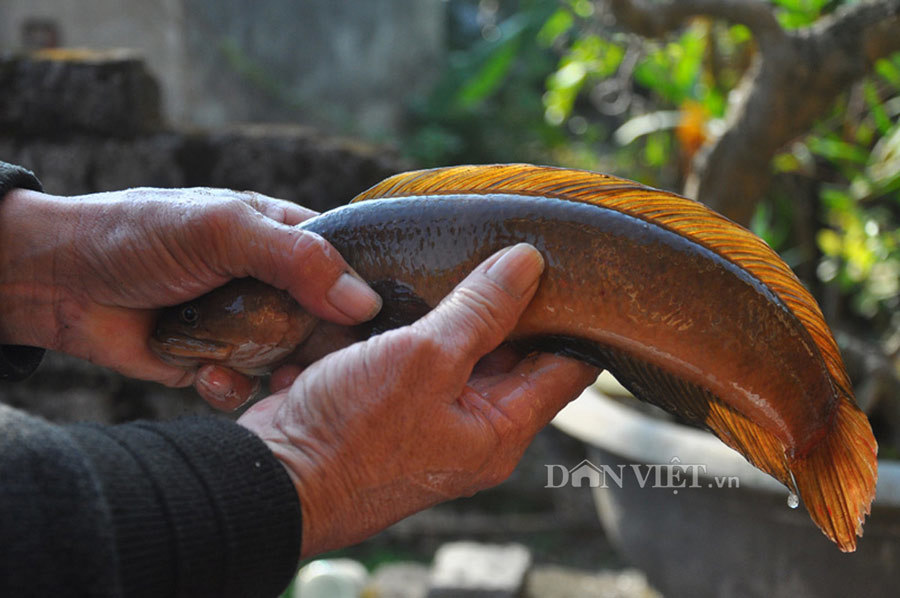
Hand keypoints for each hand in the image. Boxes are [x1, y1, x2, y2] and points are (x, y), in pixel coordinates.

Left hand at [0, 187, 380, 407]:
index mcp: (283, 237)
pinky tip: (208, 375)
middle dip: (323, 346)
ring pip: (290, 361)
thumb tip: (362, 300)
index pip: (346, 264)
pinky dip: (233, 388)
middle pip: (326, 321)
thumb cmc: (140, 234)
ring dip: (280, 374)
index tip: (378, 326)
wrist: (58, 281)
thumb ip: (296, 259)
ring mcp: (244, 324)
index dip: (365, 293)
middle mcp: (271, 283)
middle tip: (317, 362)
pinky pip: (245, 386)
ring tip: (269, 377)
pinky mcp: (215, 361)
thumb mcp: (223, 231)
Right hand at [238, 244, 599, 556]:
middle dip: (508, 306)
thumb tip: (527, 264)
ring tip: (457, 256)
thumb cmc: (350, 436)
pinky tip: (404, 287)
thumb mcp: (426, 360)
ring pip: (456, 349)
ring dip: (452, 311)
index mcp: (498, 430)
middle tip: (507, 248)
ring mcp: (427, 417)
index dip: (573, 319)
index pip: (563, 369)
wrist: (272, 475)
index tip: (571, 270)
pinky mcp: (387, 404)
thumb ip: (480, 311)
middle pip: (509, 355)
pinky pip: (411, 356)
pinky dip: (409, 327)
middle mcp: (470, 428)